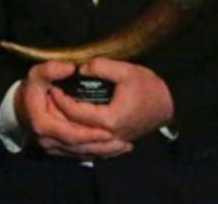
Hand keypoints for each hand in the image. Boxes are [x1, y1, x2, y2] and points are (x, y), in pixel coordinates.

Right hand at [15, 61, 131, 159]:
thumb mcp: (37, 74)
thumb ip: (51, 69)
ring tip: (124, 146)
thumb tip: (71, 68)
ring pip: (82, 154)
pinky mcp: (59, 150)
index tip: (109, 129)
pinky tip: (114, 149)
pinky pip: (81, 155)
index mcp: (42, 125)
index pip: (71, 134)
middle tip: (124, 142)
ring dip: (104, 152)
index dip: (90, 133)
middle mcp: (47, 141)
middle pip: (79, 147)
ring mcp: (53, 148)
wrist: (21, 104)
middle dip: (102, 146)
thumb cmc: (32, 88)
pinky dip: (98, 153)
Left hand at [49, 57, 173, 145]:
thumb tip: (80, 68)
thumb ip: (101, 67)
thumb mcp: (127, 70)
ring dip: (66, 132)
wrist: (169, 105)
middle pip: (75, 131)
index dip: (61, 100)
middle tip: (49, 102)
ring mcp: (114, 143)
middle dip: (59, 117)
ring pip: (82, 144)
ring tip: (55, 115)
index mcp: (110, 119)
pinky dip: (79, 143)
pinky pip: (93, 149)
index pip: (75, 113)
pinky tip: (69, 134)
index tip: (53, 88)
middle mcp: (110, 136)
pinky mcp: (117, 144)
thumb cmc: (149, 87)